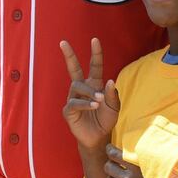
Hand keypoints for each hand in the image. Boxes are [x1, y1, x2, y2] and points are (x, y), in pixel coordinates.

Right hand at [60, 38, 118, 152]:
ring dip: (90, 92)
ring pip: (77, 86)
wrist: (98, 138)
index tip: (95, 39)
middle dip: (69, 55)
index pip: (94, 66)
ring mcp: (73, 98)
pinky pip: (74, 103)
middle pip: (74, 68)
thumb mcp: (114, 107)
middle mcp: (82, 88)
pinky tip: (93, 106)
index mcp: (94, 84)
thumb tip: (110, 81)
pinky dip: (85, 104)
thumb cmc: (105, 120)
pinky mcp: (68, 110)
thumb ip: (112, 95)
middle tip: (63, 42)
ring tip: (99, 101)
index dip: (95, 53)